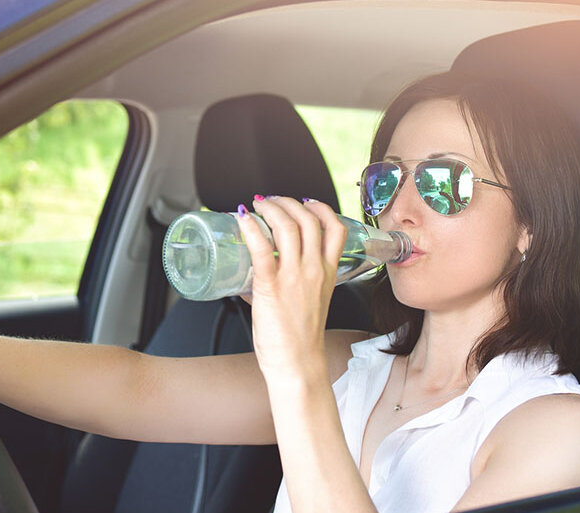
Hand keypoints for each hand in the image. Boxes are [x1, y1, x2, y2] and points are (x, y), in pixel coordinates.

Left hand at [236, 196, 346, 379]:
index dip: (321, 208)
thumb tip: (256, 276)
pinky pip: (262, 249)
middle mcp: (315, 270)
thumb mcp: (309, 302)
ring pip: (287, 227)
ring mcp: (295, 277)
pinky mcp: (272, 287)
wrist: (298, 364)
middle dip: (288, 202)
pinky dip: (252, 229)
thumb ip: (290, 284)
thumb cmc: (300, 339)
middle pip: (308, 219)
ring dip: (270, 208)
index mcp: (328, 273)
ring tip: (257, 205)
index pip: (336, 228)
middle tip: (270, 201)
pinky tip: (243, 219)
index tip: (306, 202)